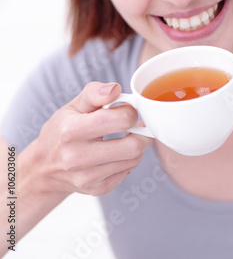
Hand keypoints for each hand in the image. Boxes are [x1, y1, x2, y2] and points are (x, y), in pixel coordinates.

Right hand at [32, 82, 152, 196]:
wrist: (44, 167)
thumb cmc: (61, 130)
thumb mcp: (73, 106)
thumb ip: (95, 93)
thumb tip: (116, 89)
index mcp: (71, 131)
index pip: (118, 120)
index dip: (130, 111)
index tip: (127, 109)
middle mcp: (77, 157)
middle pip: (132, 146)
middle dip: (141, 131)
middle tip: (137, 124)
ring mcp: (87, 177)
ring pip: (134, 159)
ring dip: (137, 144)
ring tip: (128, 135)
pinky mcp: (97, 189)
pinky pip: (128, 171)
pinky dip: (129, 158)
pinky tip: (119, 150)